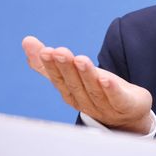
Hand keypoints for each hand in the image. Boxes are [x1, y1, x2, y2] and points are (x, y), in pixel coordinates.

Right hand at [22, 36, 152, 133]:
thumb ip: (48, 64)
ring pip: (94, 90)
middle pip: (74, 84)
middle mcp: (85, 101)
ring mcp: (105, 106)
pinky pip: (116, 99)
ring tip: (80, 59)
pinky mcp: (125, 106)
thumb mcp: (72, 76)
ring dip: (86, 75)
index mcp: (70, 93)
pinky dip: (111, 90)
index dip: (52, 66)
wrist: (128, 114)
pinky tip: (106, 79)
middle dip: (66, 68)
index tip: (46, 51)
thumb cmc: (96, 91)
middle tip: (60, 51)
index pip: (59, 79)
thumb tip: (27, 41)